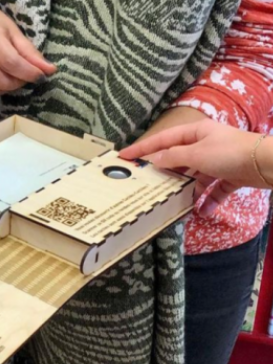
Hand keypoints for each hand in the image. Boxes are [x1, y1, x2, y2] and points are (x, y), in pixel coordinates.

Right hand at [0, 0, 55, 96]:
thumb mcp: (12, 31)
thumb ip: (30, 53)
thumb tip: (50, 71)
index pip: (12, 63)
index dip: (29, 74)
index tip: (39, 76)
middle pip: (1, 81)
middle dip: (17, 83)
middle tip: (22, 76)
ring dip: (5, 89)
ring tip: (9, 77)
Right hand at [121, 120, 268, 216]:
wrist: (267, 164)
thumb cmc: (230, 153)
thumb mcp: (196, 154)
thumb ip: (173, 157)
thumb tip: (155, 160)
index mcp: (196, 133)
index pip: (163, 139)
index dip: (142, 148)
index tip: (124, 156)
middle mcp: (206, 145)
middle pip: (179, 158)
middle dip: (166, 172)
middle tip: (147, 183)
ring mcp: (219, 161)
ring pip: (195, 176)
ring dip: (187, 189)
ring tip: (175, 200)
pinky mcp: (231, 175)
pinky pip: (214, 189)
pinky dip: (208, 200)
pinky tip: (202, 211)